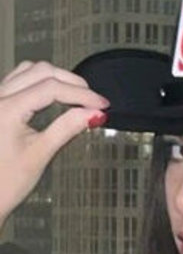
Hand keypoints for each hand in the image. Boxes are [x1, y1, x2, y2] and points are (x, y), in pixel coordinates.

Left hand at [0, 60, 109, 225]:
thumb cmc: (4, 182)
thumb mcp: (41, 154)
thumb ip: (68, 128)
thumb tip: (94, 114)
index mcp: (6, 110)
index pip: (52, 88)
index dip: (82, 94)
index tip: (102, 104)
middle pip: (42, 72)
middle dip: (72, 83)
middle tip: (94, 101)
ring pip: (30, 70)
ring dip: (57, 78)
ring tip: (78, 96)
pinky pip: (20, 79)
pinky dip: (42, 81)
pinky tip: (56, 94)